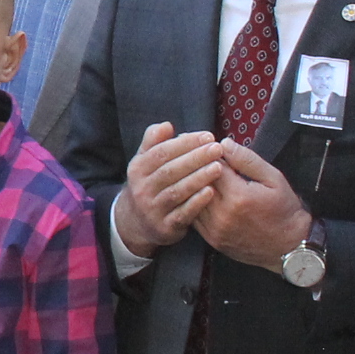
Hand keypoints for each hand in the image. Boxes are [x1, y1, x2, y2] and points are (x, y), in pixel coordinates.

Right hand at [119, 119, 227, 255]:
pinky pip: (182, 214)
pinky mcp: (165, 227)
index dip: (186, 143)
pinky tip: (212, 192)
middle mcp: (142, 189)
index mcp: (138, 169)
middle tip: (217, 149)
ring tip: (219, 167)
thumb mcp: (145, 160)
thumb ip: (154, 141)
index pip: (162, 151)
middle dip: (195, 158)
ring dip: (198, 178)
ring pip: (177, 191)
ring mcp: (153, 209)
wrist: (136, 223)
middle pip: (170, 170)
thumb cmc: (149, 183)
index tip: (208, 136)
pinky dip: (197, 203)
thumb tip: (167, 126)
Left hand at [192, 138, 313, 269]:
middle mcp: (223, 215)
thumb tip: (224, 143)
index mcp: (238, 196)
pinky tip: (196, 192)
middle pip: (197, 182)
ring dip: (191, 184)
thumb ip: (247, 160)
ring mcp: (215, 229)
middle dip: (195, 166)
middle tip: (190, 152)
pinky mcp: (212, 239)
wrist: (288, 247)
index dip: (208, 152)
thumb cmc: (284, 210)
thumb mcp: (273, 178)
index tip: (205, 143)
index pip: (212, 166)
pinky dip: (193, 202)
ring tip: (190, 170)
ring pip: (192, 200)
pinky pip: (194, 216)